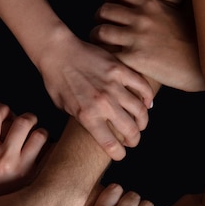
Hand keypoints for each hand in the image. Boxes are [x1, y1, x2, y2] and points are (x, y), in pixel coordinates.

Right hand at [0, 104, 48, 204]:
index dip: (0, 109)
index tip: (4, 111)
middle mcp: (6, 159)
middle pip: (22, 123)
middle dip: (26, 118)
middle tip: (26, 121)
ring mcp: (24, 168)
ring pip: (40, 137)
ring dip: (40, 132)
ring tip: (37, 135)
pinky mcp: (37, 178)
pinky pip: (51, 157)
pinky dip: (52, 151)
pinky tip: (47, 152)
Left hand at [39, 31, 153, 160]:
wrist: (57, 51)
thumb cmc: (56, 81)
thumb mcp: (64, 109)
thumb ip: (83, 119)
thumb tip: (98, 128)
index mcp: (88, 116)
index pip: (111, 145)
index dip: (119, 154)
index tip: (120, 154)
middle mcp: (103, 104)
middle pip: (130, 131)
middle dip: (134, 140)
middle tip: (132, 140)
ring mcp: (113, 86)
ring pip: (140, 111)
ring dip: (142, 122)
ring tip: (140, 124)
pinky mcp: (120, 69)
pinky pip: (142, 86)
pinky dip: (147, 97)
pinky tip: (146, 103)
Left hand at [92, 0, 203, 91]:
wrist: (198, 64)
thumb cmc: (191, 41)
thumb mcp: (175, 12)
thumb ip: (159, 5)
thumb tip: (153, 1)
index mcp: (149, 1)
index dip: (108, 2)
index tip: (110, 13)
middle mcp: (141, 16)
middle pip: (104, 11)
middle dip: (99, 20)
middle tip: (101, 29)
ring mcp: (136, 36)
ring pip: (101, 31)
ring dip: (97, 39)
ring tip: (101, 46)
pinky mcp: (134, 58)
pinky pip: (107, 53)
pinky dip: (104, 57)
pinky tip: (108, 62)